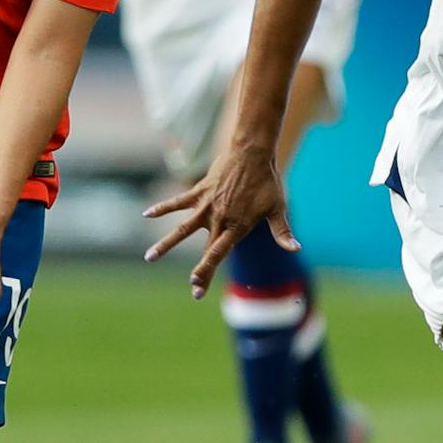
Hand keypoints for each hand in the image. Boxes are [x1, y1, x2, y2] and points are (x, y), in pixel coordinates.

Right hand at [142, 145, 295, 298]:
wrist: (252, 152)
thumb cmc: (267, 181)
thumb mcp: (277, 208)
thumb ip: (283, 231)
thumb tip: (296, 249)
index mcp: (237, 226)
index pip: (219, 253)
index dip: (207, 271)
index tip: (197, 287)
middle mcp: (219, 218)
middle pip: (205, 249)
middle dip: (200, 273)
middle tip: (193, 290)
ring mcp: (206, 205)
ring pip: (182, 229)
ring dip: (165, 245)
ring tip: (149, 257)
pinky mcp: (199, 191)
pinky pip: (177, 202)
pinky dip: (162, 208)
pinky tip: (146, 214)